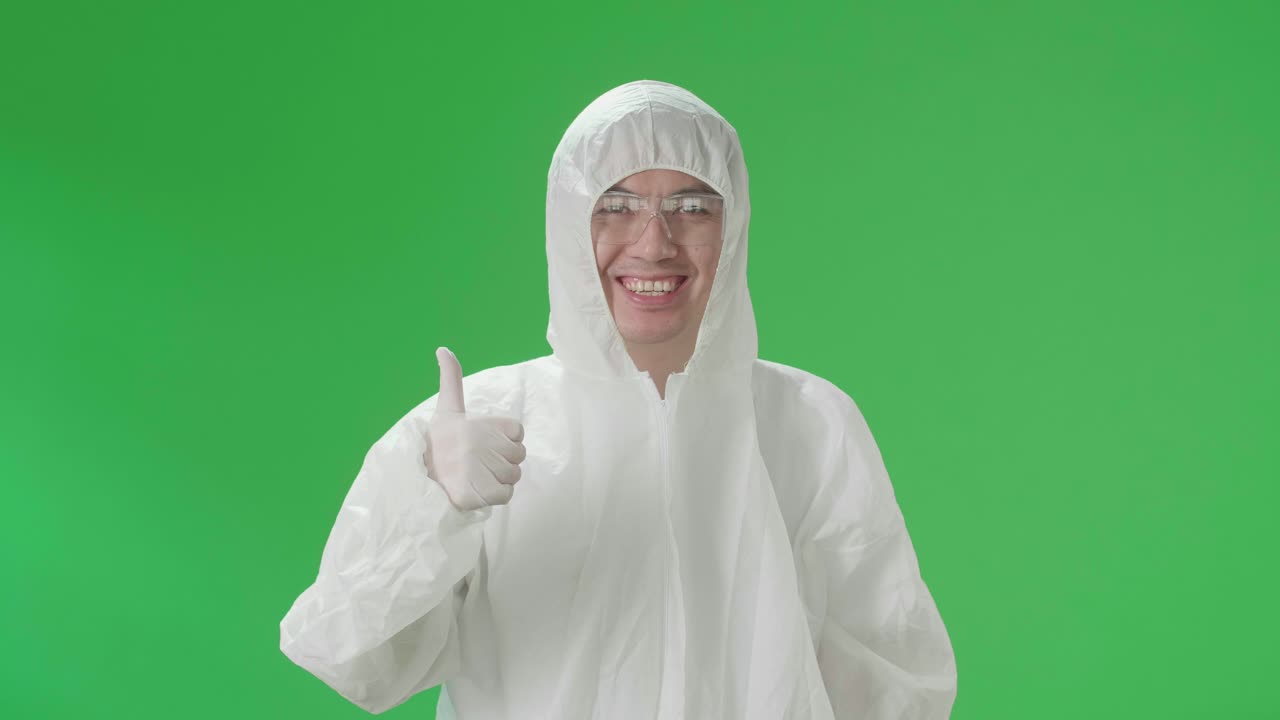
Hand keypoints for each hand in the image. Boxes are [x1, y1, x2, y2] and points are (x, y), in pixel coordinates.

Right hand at [423, 347, 526, 511]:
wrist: (417, 477)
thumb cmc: (438, 442)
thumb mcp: (447, 408)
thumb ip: (451, 378)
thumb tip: (443, 348)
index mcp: (481, 423)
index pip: (518, 433)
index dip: (505, 442)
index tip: (481, 444)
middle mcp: (482, 444)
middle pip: (518, 456)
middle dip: (502, 462)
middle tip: (477, 464)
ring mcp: (481, 469)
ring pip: (513, 476)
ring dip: (499, 480)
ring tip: (475, 476)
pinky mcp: (481, 493)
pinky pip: (507, 495)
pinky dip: (495, 496)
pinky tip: (476, 489)